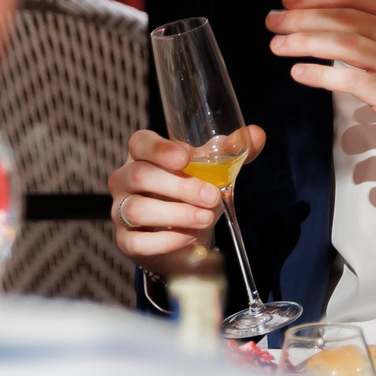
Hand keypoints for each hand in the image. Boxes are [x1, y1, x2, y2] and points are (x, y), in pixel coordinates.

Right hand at [110, 125, 265, 268]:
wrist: (186, 235)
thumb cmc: (194, 192)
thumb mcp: (212, 170)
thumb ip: (232, 151)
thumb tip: (256, 134)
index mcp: (144, 155)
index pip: (140, 142)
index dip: (159, 148)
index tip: (184, 158)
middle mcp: (125, 179)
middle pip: (140, 175)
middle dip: (180, 187)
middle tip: (212, 196)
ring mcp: (120, 210)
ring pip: (136, 209)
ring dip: (176, 214)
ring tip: (206, 217)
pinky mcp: (125, 240)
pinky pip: (137, 241)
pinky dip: (165, 240)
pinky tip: (188, 237)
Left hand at [267, 0, 375, 174]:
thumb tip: (334, 23)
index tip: (290, 0)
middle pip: (345, 16)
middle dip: (301, 16)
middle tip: (272, 22)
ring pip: (345, 42)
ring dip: (304, 41)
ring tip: (277, 45)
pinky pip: (351, 79)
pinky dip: (321, 74)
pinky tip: (298, 74)